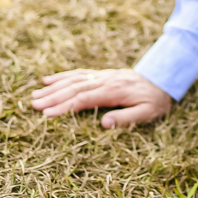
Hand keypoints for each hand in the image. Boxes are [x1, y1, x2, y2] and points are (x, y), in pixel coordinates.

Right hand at [31, 68, 172, 128]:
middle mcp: (105, 81)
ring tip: (34, 96)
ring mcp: (102, 76)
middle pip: (75, 88)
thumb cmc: (155, 101)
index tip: (48, 115)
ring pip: (74, 80)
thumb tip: (104, 124)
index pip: (85, 99)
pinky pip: (80, 73)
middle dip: (53, 97)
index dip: (65, 107)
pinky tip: (48, 80)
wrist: (163, 79)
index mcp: (114, 92)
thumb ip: (127, 118)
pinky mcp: (102, 74)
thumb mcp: (147, 113)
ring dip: (53, 88)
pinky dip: (63, 76)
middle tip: (33, 106)